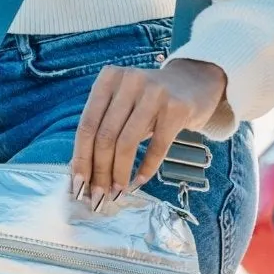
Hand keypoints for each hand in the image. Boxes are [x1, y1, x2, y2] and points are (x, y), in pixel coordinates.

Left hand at [71, 58, 226, 206]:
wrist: (195, 83)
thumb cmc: (150, 100)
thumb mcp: (123, 102)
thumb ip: (104, 127)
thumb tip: (84, 173)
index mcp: (108, 78)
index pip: (87, 125)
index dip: (81, 158)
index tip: (78, 185)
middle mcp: (129, 81)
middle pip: (105, 136)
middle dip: (99, 171)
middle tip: (99, 195)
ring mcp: (154, 93)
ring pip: (127, 143)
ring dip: (119, 174)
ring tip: (118, 191)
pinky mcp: (176, 108)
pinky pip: (157, 146)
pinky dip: (146, 169)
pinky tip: (139, 181)